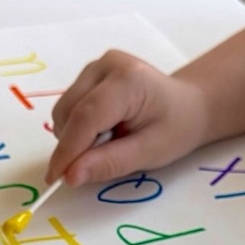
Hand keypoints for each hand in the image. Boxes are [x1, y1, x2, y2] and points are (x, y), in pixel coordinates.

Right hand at [46, 50, 207, 185]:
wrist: (188, 106)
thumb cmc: (176, 128)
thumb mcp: (150, 153)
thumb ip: (109, 163)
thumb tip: (69, 176)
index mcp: (128, 80)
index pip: (85, 117)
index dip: (67, 151)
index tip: (55, 179)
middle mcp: (107, 66)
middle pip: (69, 113)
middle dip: (74, 145)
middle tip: (102, 160)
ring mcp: (95, 67)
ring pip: (64, 111)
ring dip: (75, 137)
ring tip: (110, 141)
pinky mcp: (89, 74)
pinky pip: (69, 107)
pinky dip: (78, 127)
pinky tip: (104, 130)